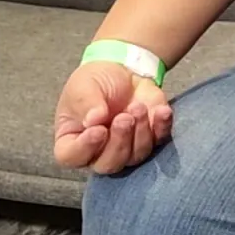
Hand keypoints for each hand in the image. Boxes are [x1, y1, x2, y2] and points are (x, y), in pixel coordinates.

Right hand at [52, 61, 172, 173]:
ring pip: (135, 156)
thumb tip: (94, 120)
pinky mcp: (152, 137)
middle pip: (108, 164)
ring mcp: (127, 147)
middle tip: (124, 118)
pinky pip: (160, 141)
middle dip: (119, 142)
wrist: (123, 70)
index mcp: (72, 140)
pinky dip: (162, 128)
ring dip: (141, 132)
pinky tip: (162, 112)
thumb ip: (86, 103)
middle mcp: (98, 151)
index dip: (85, 148)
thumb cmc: (95, 82)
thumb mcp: (83, 86)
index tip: (98, 130)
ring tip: (138, 107)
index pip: (72, 156)